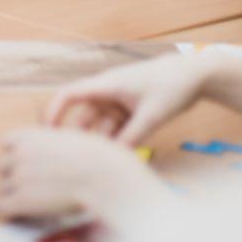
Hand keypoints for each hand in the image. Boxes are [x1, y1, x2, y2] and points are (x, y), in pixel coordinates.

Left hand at [0, 127, 162, 220]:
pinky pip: (3, 207)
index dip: (17, 154)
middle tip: (35, 185)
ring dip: (17, 195)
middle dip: (15, 175)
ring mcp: (17, 177)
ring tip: (38, 200)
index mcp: (29, 135)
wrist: (101, 176)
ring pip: (4, 189)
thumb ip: (50, 143)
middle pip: (2, 167)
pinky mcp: (19, 200)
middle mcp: (18, 154)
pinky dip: (13, 212)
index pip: (5, 143)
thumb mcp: (69, 137)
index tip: (28, 162)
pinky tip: (28, 213)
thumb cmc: (95, 157)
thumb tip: (45, 153)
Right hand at [44, 53, 215, 146]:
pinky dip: (116, 142)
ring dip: (100, 143)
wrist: (195, 75)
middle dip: (78, 138)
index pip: (69, 94)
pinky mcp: (129, 110)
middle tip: (72, 163)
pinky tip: (119, 160)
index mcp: (107, 85)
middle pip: (82, 116)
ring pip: (100, 126)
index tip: (45, 134)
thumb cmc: (172, 87)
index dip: (53, 112)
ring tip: (98, 166)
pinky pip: (115, 129)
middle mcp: (107, 92)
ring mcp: (118, 102)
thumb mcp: (152, 115)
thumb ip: (132, 138)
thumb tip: (113, 159)